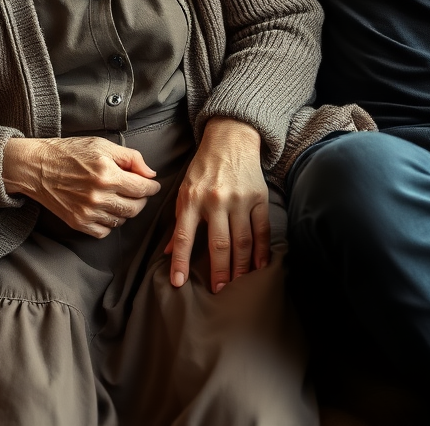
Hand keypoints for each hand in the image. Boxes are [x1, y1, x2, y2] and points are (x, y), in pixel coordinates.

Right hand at [3, 136, 159, 237]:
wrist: (38, 167)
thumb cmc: (70, 153)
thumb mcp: (102, 145)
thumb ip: (131, 158)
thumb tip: (150, 174)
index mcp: (107, 174)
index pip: (142, 188)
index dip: (152, 187)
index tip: (153, 185)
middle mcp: (98, 196)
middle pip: (135, 207)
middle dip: (142, 199)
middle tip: (138, 191)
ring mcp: (87, 212)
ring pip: (121, 220)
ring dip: (126, 210)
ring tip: (120, 198)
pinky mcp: (78, 223)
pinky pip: (105, 231)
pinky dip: (110, 222)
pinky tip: (106, 209)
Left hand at [165, 117, 268, 292]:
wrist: (230, 138)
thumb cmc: (204, 167)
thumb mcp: (184, 189)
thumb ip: (178, 220)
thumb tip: (167, 252)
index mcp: (192, 199)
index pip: (183, 237)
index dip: (180, 262)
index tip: (178, 283)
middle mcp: (215, 200)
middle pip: (218, 244)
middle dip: (218, 272)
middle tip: (218, 290)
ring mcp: (239, 199)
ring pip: (242, 241)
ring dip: (240, 267)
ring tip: (238, 284)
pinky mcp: (258, 197)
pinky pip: (261, 230)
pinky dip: (261, 251)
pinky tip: (259, 266)